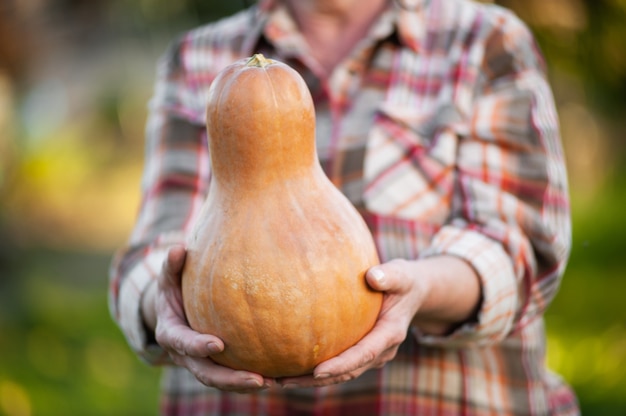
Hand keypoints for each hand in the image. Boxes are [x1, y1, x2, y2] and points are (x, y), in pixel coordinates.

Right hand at [154, 245, 274, 392]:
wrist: (172, 312)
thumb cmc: (173, 290)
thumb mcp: (169, 277)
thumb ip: (173, 266)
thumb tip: (179, 248)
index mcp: (170, 334)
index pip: (183, 343)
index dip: (198, 346)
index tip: (218, 344)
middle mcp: (184, 355)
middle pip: (206, 373)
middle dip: (230, 379)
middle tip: (257, 379)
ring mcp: (200, 363)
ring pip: (221, 380)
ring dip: (244, 384)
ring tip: (272, 383)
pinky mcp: (215, 365)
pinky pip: (232, 374)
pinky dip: (250, 378)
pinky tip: (277, 376)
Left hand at [278, 258, 423, 387]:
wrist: (413, 292)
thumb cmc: (404, 279)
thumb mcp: (401, 274)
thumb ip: (389, 275)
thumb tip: (372, 276)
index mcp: (391, 333)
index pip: (364, 353)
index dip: (342, 364)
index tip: (317, 371)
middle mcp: (382, 350)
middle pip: (348, 371)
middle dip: (317, 379)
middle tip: (285, 380)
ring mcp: (372, 354)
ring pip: (341, 373)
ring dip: (312, 379)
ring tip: (279, 379)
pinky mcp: (362, 351)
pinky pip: (339, 364)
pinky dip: (316, 369)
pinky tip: (291, 365)